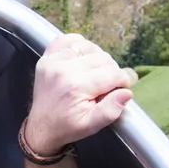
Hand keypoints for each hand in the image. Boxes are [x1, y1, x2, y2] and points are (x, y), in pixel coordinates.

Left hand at [23, 34, 137, 154]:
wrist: (41, 127)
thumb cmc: (67, 127)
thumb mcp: (92, 125)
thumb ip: (111, 110)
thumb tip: (127, 92)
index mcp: (76, 86)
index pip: (112, 74)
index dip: (123, 81)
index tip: (124, 87)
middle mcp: (63, 69)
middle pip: (103, 58)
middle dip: (112, 71)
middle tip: (107, 85)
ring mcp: (53, 61)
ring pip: (89, 47)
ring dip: (97, 58)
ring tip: (95, 74)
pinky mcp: (46, 57)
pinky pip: (67, 40)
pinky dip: (79, 45)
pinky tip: (82, 59)